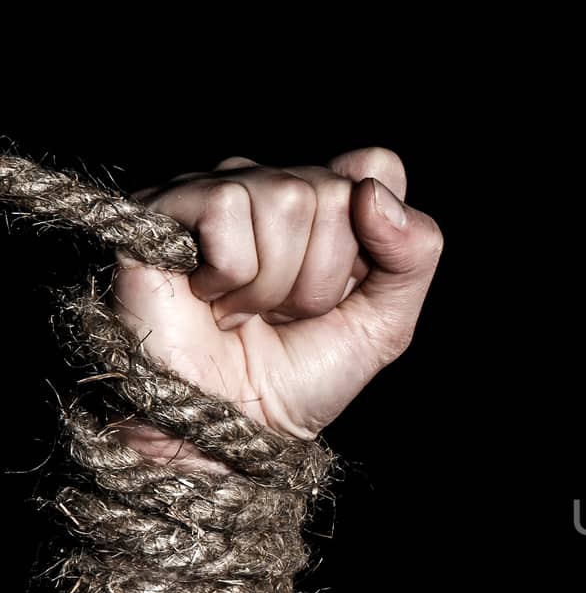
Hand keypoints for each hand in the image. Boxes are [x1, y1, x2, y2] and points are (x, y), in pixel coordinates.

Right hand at [110, 148, 443, 461]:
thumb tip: (375, 193)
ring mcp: (217, 192)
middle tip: (285, 314)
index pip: (380, 167)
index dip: (377, 233)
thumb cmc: (297, 377)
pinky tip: (209, 299)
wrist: (228, 425)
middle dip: (322, 277)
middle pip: (336, 192)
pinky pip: (228, 210)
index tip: (350, 288)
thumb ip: (413, 256)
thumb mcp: (384, 324)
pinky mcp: (164, 208)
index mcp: (330, 205)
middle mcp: (274, 186)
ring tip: (248, 313)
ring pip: (286, 197)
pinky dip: (230, 276)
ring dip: (274, 283)